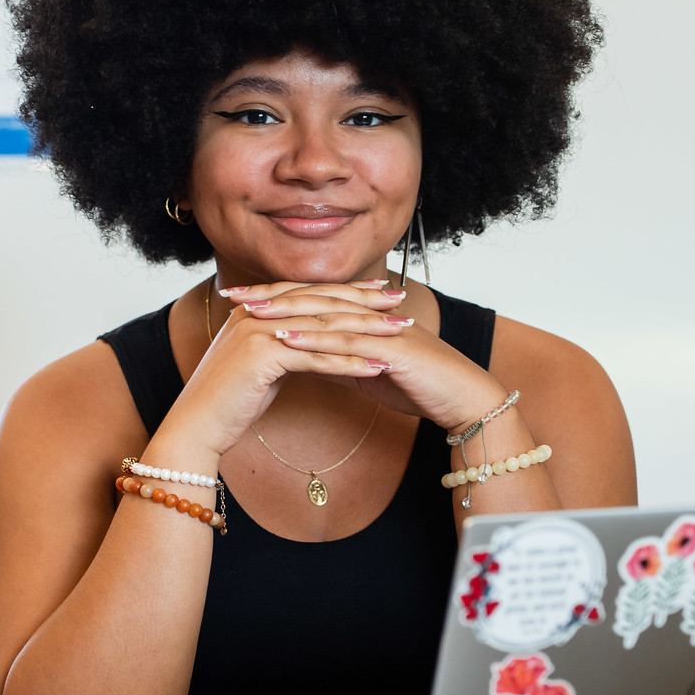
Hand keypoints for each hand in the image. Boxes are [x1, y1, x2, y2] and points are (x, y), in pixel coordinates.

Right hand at [153, 280, 412, 461]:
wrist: (196, 426)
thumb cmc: (228, 402)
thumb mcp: (259, 366)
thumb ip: (281, 347)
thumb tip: (306, 345)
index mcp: (256, 308)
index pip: (311, 293)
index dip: (348, 291)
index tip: (380, 292)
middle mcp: (256, 312)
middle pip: (321, 304)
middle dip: (364, 304)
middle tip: (400, 303)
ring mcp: (258, 331)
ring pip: (323, 329)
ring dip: (366, 331)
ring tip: (399, 333)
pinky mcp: (263, 356)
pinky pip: (316, 359)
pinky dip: (349, 363)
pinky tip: (378, 367)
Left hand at [223, 280, 509, 433]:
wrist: (462, 399)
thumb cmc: (418, 385)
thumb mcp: (366, 370)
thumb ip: (336, 360)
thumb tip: (302, 359)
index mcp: (363, 316)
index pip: (312, 299)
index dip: (275, 296)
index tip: (238, 298)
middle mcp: (370, 314)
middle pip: (313, 298)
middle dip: (271, 296)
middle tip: (233, 296)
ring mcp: (382, 328)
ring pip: (326, 315)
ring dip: (286, 312)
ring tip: (250, 313)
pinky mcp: (393, 347)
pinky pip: (348, 342)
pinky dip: (315, 339)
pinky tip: (286, 339)